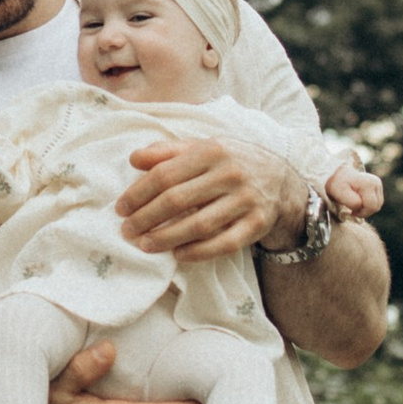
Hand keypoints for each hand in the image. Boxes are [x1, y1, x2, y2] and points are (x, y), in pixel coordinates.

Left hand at [114, 124, 295, 263]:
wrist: (282, 180)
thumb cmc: (231, 163)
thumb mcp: (203, 148)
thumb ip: (168, 152)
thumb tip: (134, 159)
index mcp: (212, 151)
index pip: (165, 174)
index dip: (138, 194)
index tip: (121, 208)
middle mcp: (230, 173)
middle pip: (178, 200)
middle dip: (146, 218)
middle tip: (127, 230)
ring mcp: (245, 200)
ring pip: (199, 224)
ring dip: (167, 237)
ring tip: (144, 245)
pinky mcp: (257, 224)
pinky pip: (223, 243)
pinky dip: (198, 252)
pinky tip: (178, 255)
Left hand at [326, 164, 385, 218]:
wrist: (338, 175)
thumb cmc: (338, 185)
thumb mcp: (341, 194)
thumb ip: (353, 202)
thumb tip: (361, 207)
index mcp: (369, 184)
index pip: (371, 206)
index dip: (362, 213)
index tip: (351, 212)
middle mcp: (376, 183)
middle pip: (376, 207)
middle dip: (364, 212)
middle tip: (353, 210)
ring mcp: (378, 184)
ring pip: (377, 205)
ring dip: (366, 209)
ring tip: (355, 206)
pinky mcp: (377, 187)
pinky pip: (376, 202)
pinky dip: (368, 206)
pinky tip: (359, 203)